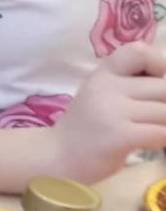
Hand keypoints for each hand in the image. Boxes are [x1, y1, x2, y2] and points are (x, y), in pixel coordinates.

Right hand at [52, 43, 165, 181]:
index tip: (157, 83)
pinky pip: (160, 133)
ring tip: (151, 132)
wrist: (56, 158)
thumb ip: (130, 86)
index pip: (139, 51)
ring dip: (165, 125)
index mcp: (103, 74)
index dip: (159, 64)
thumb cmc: (86, 129)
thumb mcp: (101, 96)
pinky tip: (151, 144)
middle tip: (154, 119)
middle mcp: (106, 87)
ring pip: (165, 112)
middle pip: (164, 88)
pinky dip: (162, 140)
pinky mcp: (118, 135)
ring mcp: (111, 111)